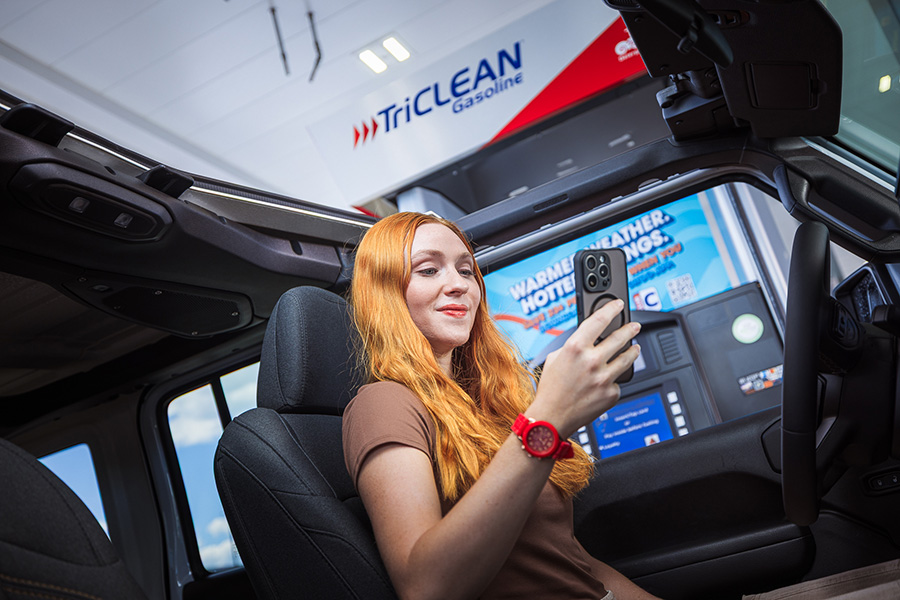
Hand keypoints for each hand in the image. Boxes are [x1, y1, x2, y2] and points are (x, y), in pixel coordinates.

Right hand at [528, 299, 640, 437]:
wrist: (552, 417)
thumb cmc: (551, 388)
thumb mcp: (555, 358)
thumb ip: (574, 345)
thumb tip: (591, 338)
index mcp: (575, 347)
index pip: (599, 320)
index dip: (611, 308)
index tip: (618, 305)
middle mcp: (592, 361)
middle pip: (620, 337)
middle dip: (630, 329)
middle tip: (635, 326)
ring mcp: (604, 378)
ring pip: (628, 358)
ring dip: (633, 350)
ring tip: (634, 348)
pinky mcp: (611, 393)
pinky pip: (618, 381)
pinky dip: (614, 379)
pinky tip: (607, 380)